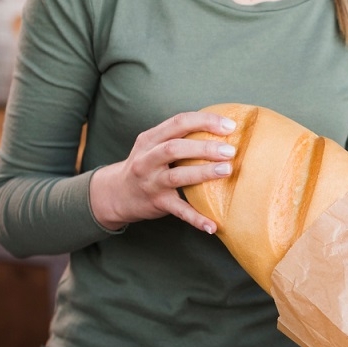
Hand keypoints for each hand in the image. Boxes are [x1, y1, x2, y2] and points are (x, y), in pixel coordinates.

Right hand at [89, 110, 236, 233]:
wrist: (117, 193)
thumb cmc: (146, 164)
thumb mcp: (153, 145)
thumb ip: (178, 136)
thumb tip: (221, 129)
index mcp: (150, 139)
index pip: (179, 122)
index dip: (205, 121)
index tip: (229, 126)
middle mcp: (147, 159)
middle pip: (175, 148)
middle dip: (205, 147)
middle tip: (230, 150)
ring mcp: (151, 182)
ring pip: (177, 176)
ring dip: (203, 172)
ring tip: (226, 170)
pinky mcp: (157, 203)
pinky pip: (179, 211)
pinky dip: (196, 218)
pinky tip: (212, 225)